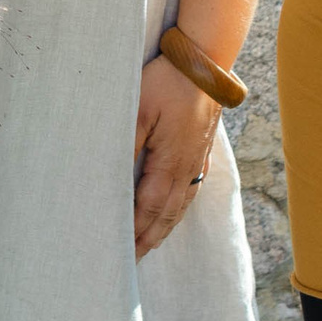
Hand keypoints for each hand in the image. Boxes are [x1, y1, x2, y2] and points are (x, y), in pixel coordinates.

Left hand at [132, 54, 221, 258]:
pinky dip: (178, 209)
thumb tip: (116, 175)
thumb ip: (128, 143)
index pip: (148, 207)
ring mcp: (197, 159)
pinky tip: (173, 211)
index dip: (135, 231)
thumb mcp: (140, 108)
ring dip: (164, 227)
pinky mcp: (201, 149)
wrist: (205, 61)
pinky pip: (190, 190)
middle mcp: (188, 167)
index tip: (121, 250)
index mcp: (171, 162)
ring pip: (180, 204)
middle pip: (166, 214)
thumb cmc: (168, 81)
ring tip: (150, 243)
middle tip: (132, 259)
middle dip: (149, 238)